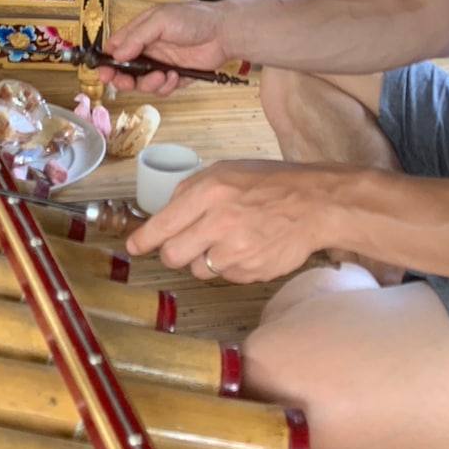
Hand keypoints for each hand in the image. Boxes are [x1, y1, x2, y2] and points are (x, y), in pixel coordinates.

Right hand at [98, 0, 233, 93]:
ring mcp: (162, 63)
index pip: (116, 47)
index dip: (107, 61)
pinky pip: (163, 88)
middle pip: (126, 70)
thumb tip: (116, 54)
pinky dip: (167, 86)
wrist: (224, 32)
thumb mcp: (160, 20)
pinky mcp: (176, 75)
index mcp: (140, 31)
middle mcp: (148, 48)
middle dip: (123, 79)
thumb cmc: (193, 18)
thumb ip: (137, 37)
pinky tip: (176, 76)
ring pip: (143, 82)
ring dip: (149, 83)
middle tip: (125, 83)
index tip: (103, 73)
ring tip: (162, 75)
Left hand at [127, 159, 332, 282]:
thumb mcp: (227, 171)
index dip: (143, 240)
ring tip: (227, 239)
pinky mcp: (251, 272)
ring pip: (198, 269)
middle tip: (185, 242)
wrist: (315, 204)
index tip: (134, 247)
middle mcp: (220, 222)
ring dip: (205, 259)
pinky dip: (230, 266)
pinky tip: (247, 247)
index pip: (163, 224)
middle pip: (173, 255)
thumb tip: (165, 216)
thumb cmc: (271, 183)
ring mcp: (237, 251)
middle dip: (173, 251)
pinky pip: (225, 277)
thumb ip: (192, 191)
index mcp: (210, 191)